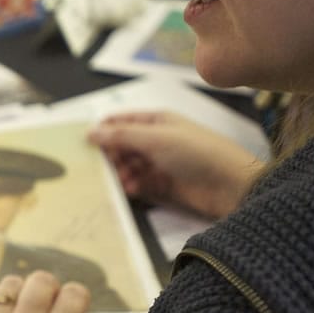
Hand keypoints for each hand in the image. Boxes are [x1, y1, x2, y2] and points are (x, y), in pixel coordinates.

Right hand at [88, 111, 264, 219]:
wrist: (231, 185)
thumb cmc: (195, 153)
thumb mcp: (156, 138)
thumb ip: (121, 135)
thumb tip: (89, 131)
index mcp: (156, 122)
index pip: (120, 121)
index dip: (101, 130)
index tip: (82, 144)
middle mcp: (155, 141)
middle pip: (121, 146)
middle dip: (109, 156)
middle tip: (100, 167)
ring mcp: (158, 165)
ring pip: (127, 167)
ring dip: (120, 173)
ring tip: (122, 180)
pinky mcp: (162, 187)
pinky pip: (138, 185)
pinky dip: (131, 188)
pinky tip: (131, 190)